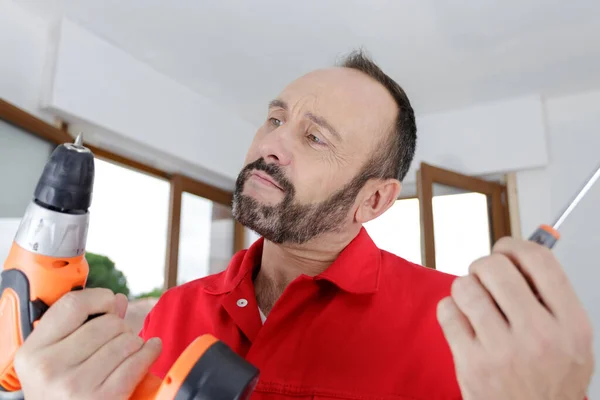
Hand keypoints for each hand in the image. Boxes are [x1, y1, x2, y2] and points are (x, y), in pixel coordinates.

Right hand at [14, 288, 161, 399]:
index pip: (72, 305)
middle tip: (116, 338)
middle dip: (120, 326)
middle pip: (107, 323)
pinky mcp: (103, 398)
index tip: (109, 303)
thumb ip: (85, 324)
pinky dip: (150, 352)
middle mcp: (50, 368)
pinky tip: (150, 349)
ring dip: (134, 342)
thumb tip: (118, 300)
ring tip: (125, 351)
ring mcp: (75, 385)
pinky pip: (137, 362)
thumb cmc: (61, 390)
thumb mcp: (57, 358)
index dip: (98, 298)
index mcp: (33, 352)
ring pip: (126, 341)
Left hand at [437, 237, 593, 399]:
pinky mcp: (472, 364)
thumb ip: (550, 298)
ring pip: (465, 286)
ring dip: (465, 288)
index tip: (504, 248)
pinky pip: (447, 311)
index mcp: (570, 325)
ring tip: (474, 303)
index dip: (515, 245)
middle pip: (495, 267)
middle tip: (484, 278)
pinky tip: (462, 323)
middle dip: (483, 266)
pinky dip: (450, 310)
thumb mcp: (572, 341)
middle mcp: (539, 336)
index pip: (540, 262)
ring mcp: (503, 351)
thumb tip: (517, 254)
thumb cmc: (549, 383)